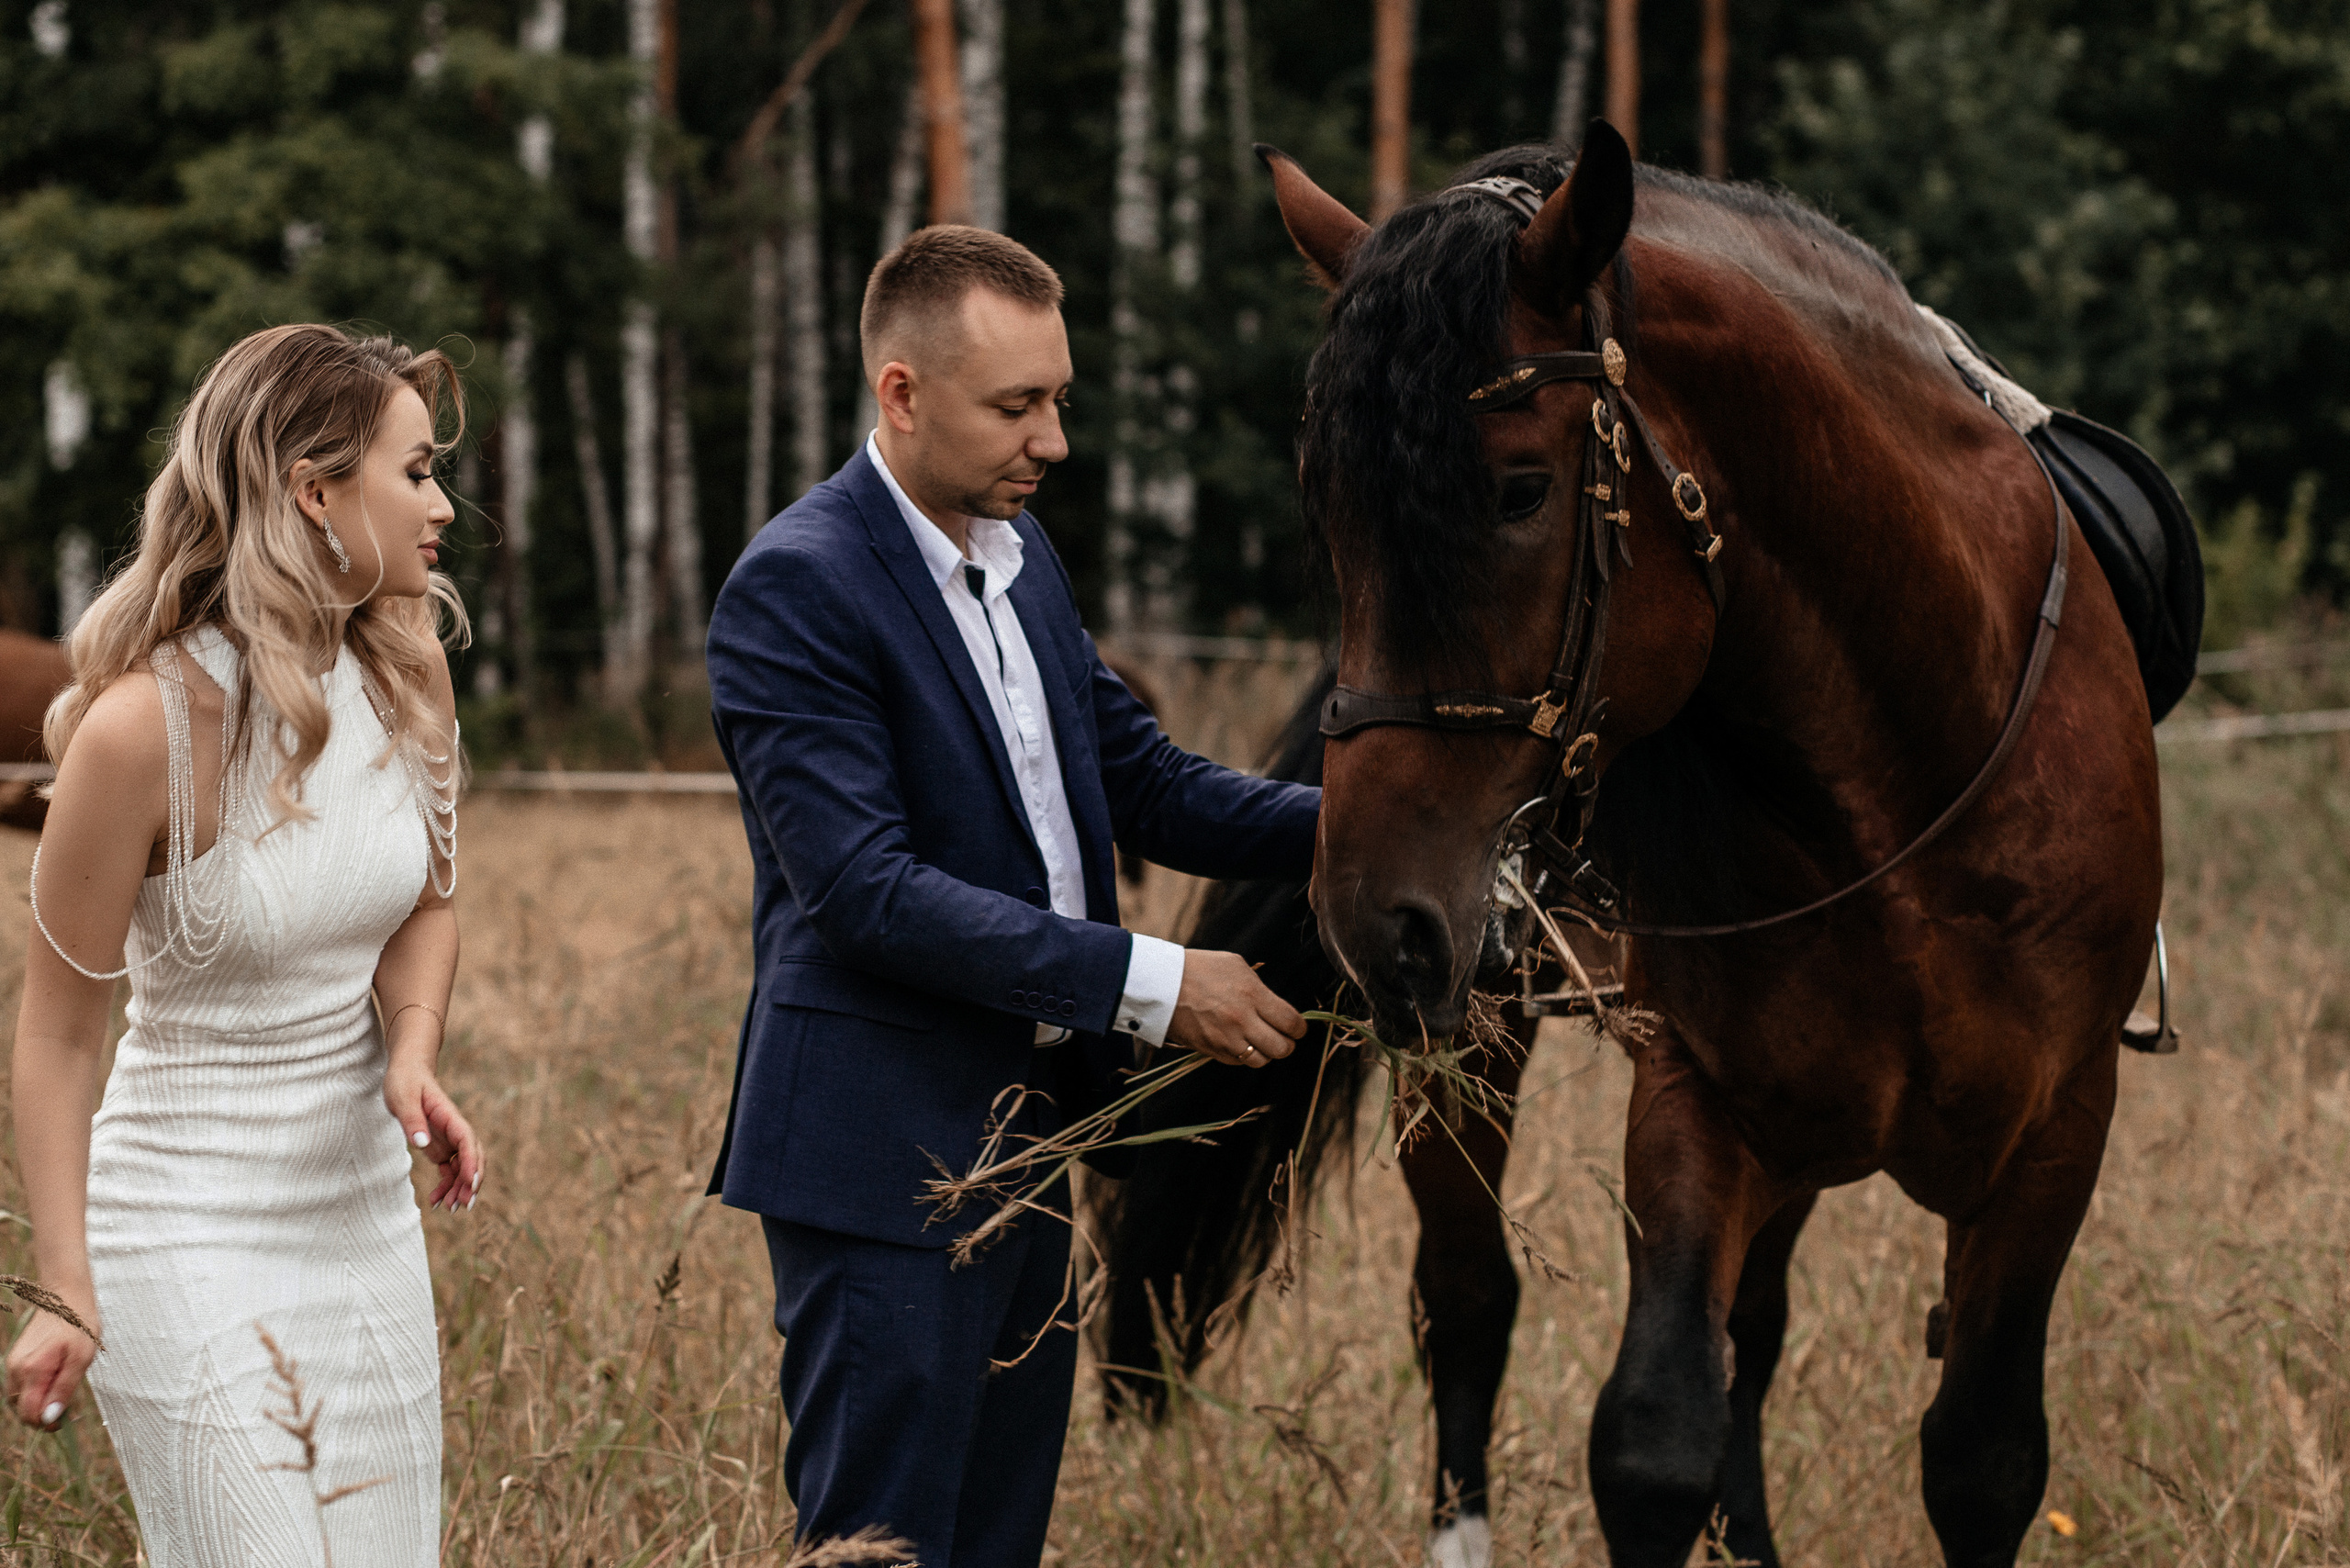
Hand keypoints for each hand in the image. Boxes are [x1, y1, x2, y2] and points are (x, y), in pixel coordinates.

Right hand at [5, 1284, 99, 1430]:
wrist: (66, 1297)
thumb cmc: (79, 1325)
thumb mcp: (82, 1358)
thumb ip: (64, 1389)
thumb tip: (50, 1417)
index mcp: (32, 1370)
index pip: (29, 1413)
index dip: (47, 1423)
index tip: (67, 1419)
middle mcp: (15, 1369)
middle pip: (21, 1409)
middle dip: (42, 1414)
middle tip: (68, 1405)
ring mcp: (12, 1363)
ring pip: (18, 1399)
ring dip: (37, 1403)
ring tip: (62, 1390)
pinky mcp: (15, 1359)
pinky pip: (19, 1386)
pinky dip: (33, 1391)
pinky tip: (52, 1380)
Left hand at [383, 1061, 483, 1211]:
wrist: (407, 1072)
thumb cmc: (404, 1081)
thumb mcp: (402, 1097)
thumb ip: (412, 1120)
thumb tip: (422, 1144)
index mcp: (449, 1116)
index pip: (467, 1141)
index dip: (472, 1162)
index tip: (471, 1183)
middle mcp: (454, 1130)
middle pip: (473, 1158)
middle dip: (471, 1182)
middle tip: (462, 1205)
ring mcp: (448, 1140)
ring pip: (463, 1168)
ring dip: (459, 1189)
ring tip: (448, 1209)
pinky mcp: (440, 1147)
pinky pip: (450, 1170)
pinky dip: (446, 1186)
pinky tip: (435, 1201)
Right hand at [1167, 950, 1305, 1068]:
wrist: (1162, 984)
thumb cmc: (1200, 969)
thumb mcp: (1236, 966)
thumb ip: (1260, 988)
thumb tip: (1276, 1007)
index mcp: (1253, 994)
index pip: (1292, 1023)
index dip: (1299, 1029)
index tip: (1297, 1028)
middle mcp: (1242, 1020)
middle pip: (1282, 1048)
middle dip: (1286, 1044)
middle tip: (1281, 1037)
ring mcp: (1226, 1038)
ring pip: (1261, 1061)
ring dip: (1265, 1053)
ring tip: (1260, 1042)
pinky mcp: (1211, 1050)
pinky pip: (1238, 1062)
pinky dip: (1243, 1056)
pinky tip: (1239, 1042)